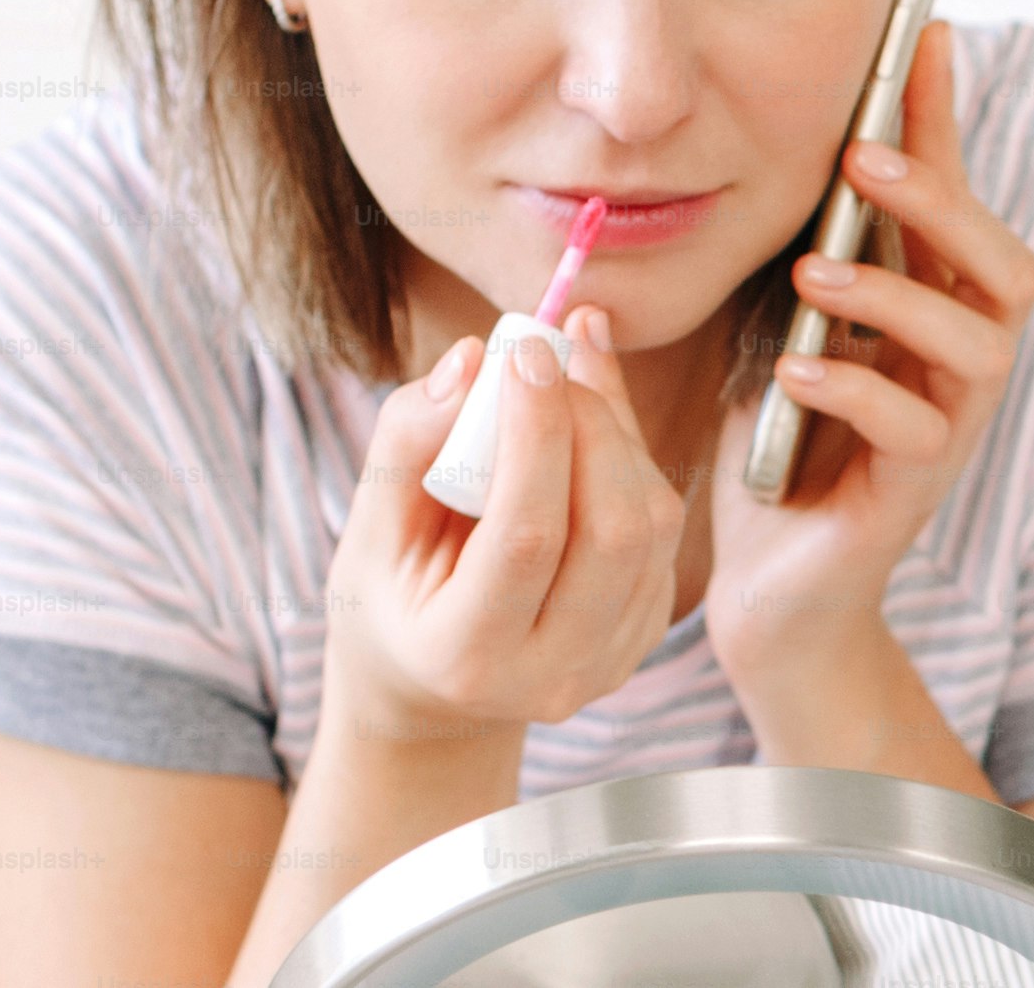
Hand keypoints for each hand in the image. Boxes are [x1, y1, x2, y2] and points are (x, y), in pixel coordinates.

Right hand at [322, 310, 690, 742]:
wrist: (432, 683)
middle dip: (590, 422)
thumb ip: (407, 441)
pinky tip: (588, 414)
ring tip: (568, 371)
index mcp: (465, 654)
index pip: (526, 537)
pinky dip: (632, 455)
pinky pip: (663, 528)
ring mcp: (610, 659)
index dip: (535, 435)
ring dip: (617, 430)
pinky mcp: (646, 631)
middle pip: (612, 530)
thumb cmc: (392, 595)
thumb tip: (473, 360)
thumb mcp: (370, 528)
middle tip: (549, 354)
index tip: (525, 350)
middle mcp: (552, 673)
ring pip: (652, 524)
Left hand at [702, 19, 1033, 668]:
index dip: (944, 118)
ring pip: (977, 343)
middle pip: (1006, 265)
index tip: (924, 33)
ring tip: (813, 278)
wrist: (769, 582)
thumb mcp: (784, 322)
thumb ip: (811, 250)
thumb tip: (800, 147)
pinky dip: (855, 388)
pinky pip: (915, 429)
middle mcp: (960, 362)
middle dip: (945, 204)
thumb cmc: (780, 443)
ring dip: (895, 296)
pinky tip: (795, 371)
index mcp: (932, 309)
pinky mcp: (916, 491)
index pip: (955, 198)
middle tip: (865, 164)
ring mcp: (950, 428)